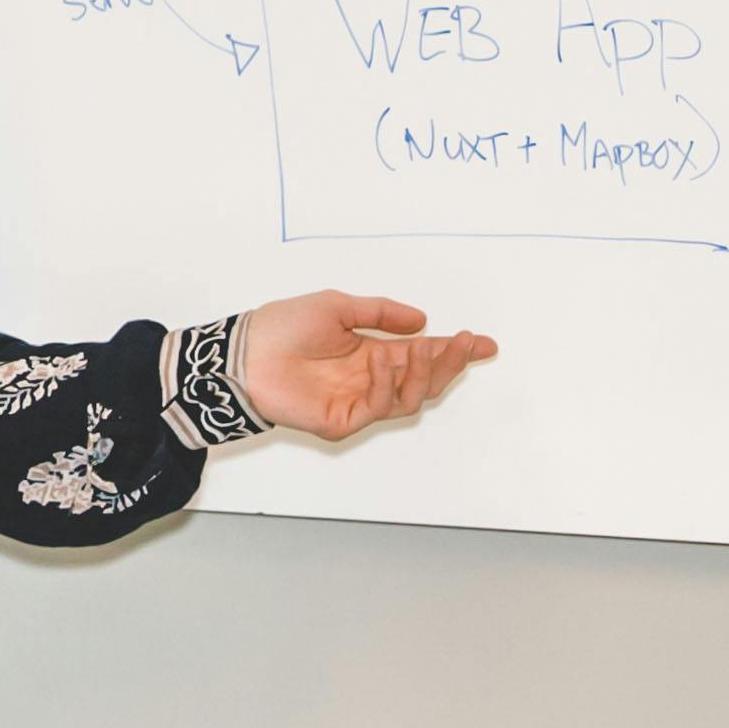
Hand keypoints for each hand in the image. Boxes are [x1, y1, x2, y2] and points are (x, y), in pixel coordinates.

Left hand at [233, 290, 496, 439]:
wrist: (244, 352)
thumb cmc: (281, 328)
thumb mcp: (338, 307)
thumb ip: (380, 314)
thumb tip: (421, 320)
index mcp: (370, 354)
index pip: (421, 355)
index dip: (454, 350)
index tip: (484, 342)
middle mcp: (369, 380)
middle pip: (425, 380)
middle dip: (451, 362)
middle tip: (465, 343)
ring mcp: (358, 402)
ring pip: (411, 398)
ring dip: (425, 372)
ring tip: (425, 346)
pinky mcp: (343, 420)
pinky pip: (379, 406)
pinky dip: (389, 382)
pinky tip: (384, 360)